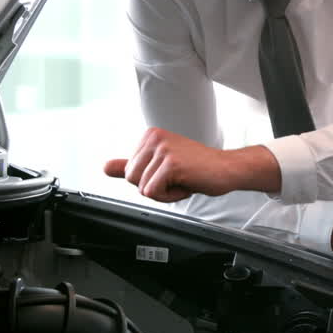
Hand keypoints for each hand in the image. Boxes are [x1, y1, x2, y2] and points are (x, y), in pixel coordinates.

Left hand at [103, 127, 278, 201]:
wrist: (226, 169)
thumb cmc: (197, 168)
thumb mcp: (160, 165)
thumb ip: (131, 166)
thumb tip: (105, 167)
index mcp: (149, 135)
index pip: (128, 171)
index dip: (149, 180)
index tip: (170, 172)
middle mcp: (154, 138)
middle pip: (131, 179)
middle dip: (154, 187)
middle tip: (176, 177)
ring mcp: (163, 149)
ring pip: (142, 188)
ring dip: (164, 193)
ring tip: (183, 179)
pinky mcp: (171, 164)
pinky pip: (153, 193)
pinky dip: (170, 197)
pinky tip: (186, 184)